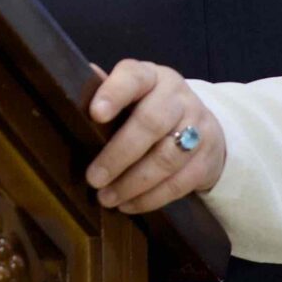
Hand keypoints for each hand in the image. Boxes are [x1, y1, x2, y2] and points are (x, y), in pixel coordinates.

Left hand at [85, 59, 225, 213]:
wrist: (202, 126)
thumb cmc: (150, 109)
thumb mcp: (131, 96)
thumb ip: (105, 93)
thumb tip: (74, 91)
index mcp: (152, 77)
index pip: (134, 77)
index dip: (114, 93)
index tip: (95, 114)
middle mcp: (178, 97)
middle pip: (151, 123)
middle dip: (118, 154)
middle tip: (93, 178)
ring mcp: (198, 127)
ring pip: (166, 158)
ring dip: (133, 183)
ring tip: (106, 198)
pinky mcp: (207, 158)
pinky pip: (180, 182)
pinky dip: (151, 198)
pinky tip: (129, 205)